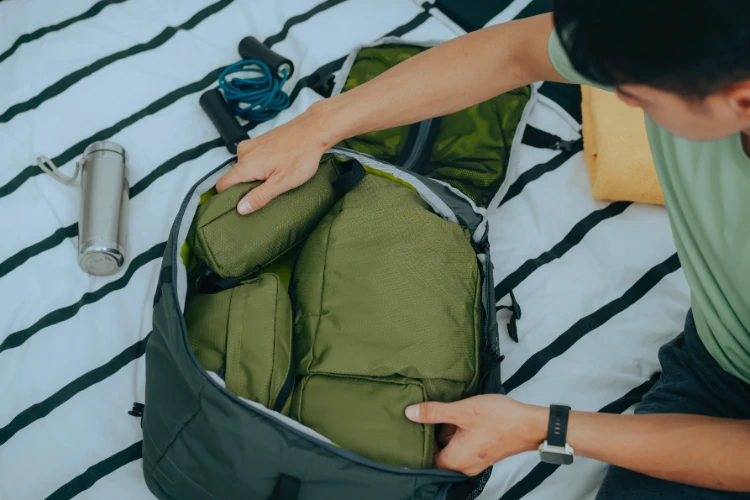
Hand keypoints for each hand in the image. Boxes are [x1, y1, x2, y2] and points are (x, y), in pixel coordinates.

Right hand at [216, 103, 338, 213]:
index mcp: (246, 164)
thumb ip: (260, 196)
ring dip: (256, 177)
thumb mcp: (282, 182)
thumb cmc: (302, 155)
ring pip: (244, 168)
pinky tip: (278, 168)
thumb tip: (241, 208)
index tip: (241, 206)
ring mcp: (251, 145)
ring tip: (276, 178)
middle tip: (268, 192)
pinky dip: (261, 167)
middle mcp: (244, 152)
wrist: (314, 129)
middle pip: (234, 177)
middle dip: (246, 188)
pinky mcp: (259, 141)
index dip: (228, 198)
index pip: (222, 185)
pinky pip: (252, 159)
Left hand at [405, 395, 546, 475]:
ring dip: (449, 432)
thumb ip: (434, 412)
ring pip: (452, 448)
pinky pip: (464, 446)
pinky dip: (461, 433)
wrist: (531, 425)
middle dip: (435, 435)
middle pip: (439, 453)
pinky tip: (462, 416)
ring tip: (447, 412)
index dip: (421, 442)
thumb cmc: (499, 419)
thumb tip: (410, 413)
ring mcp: (476, 461)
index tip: (418, 424)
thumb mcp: (462, 410)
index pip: (427, 458)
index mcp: (456, 460)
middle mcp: (464, 466)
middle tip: (431, 414)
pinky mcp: (484, 453)